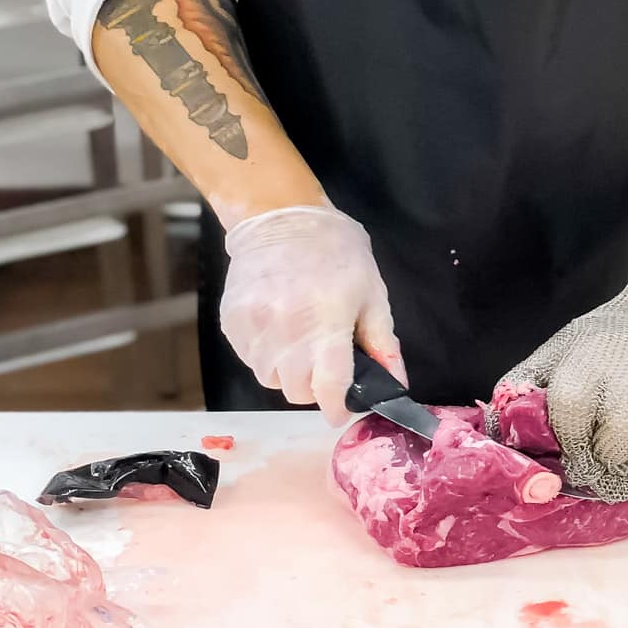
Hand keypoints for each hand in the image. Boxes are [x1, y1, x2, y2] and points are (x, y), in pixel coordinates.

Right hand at [219, 206, 405, 423]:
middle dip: (314, 387)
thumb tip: (396, 385)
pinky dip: (266, 355)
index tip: (341, 410)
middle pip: (297, 390)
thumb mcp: (372, 292)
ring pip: (270, 378)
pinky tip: (279, 328)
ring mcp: (253, 326)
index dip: (336, 407)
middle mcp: (285, 329)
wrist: (280, 217)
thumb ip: (382, 342)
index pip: (328, 386)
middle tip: (324, 364)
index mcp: (326, 321)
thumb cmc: (336, 252)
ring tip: (300, 342)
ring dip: (288, 372)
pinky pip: (249, 358)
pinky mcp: (231, 322)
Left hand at [493, 270, 627, 501]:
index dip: (573, 444)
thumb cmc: (605, 339)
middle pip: (614, 452)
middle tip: (615, 423)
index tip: (580, 441)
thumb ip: (526, 388)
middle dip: (612, 446)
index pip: (570, 433)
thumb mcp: (558, 353)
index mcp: (584, 376)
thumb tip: (497, 429)